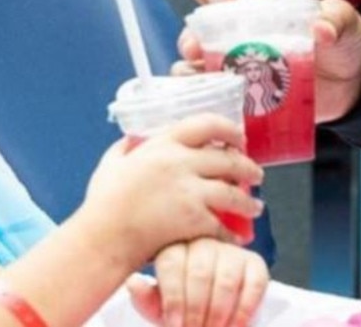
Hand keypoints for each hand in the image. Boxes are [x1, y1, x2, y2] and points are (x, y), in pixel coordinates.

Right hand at [84, 115, 264, 266]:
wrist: (104, 236)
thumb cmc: (104, 201)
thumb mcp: (112, 162)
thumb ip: (126, 146)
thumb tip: (134, 139)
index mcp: (164, 143)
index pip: (207, 124)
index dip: (229, 129)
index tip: (239, 137)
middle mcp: (181, 162)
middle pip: (228, 158)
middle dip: (247, 167)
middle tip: (256, 174)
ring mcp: (190, 192)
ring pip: (232, 192)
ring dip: (248, 201)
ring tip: (256, 207)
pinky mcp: (194, 221)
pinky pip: (223, 225)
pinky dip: (232, 233)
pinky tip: (237, 237)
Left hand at [127, 238, 268, 326]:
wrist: (212, 314)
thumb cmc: (182, 307)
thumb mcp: (160, 306)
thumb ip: (146, 298)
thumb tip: (134, 284)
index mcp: (175, 246)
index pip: (172, 262)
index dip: (174, 297)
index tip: (175, 324)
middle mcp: (204, 242)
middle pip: (199, 271)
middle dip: (196, 309)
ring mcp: (231, 251)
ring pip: (225, 278)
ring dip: (219, 312)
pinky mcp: (255, 264)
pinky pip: (253, 283)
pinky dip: (244, 310)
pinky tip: (236, 326)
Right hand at [175, 0, 360, 122]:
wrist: (355, 84)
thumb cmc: (343, 42)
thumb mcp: (342, 20)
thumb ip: (334, 18)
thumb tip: (322, 28)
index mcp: (254, 9)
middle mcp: (237, 38)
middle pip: (195, 32)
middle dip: (189, 39)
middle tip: (195, 50)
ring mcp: (238, 70)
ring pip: (196, 71)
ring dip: (191, 76)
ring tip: (204, 84)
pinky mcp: (245, 101)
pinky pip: (216, 104)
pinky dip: (208, 108)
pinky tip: (213, 112)